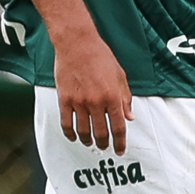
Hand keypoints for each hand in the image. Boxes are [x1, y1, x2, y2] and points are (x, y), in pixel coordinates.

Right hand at [54, 31, 133, 153]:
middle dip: (104, 144)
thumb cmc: (99, 56)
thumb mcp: (120, 76)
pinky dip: (70, 134)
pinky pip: (67, 123)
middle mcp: (96, 102)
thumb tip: (129, 116)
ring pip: (84, 131)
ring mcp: (79, 102)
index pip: (118, 127)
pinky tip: (74, 137)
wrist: (77, 43)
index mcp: (113, 97)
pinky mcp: (65, 100)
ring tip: (90, 143)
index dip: (120, 142)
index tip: (120, 149)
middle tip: (105, 147)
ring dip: (88, 141)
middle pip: (101, 133)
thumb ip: (125, 98)